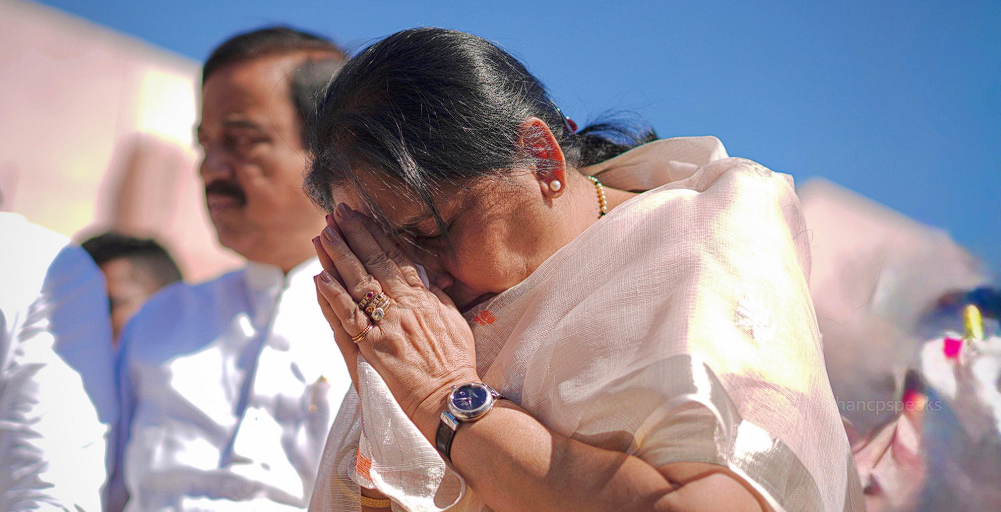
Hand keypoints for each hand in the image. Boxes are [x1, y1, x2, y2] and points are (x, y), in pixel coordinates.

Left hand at [312, 203, 478, 439]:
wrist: (449, 397)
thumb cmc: (455, 363)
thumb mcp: (454, 320)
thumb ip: (437, 296)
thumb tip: (425, 275)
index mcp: (425, 298)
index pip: (396, 257)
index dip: (377, 234)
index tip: (362, 215)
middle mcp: (404, 306)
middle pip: (374, 262)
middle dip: (354, 234)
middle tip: (336, 212)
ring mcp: (386, 325)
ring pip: (358, 283)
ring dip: (338, 256)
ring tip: (323, 234)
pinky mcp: (372, 347)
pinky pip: (348, 317)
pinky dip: (333, 296)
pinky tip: (320, 278)